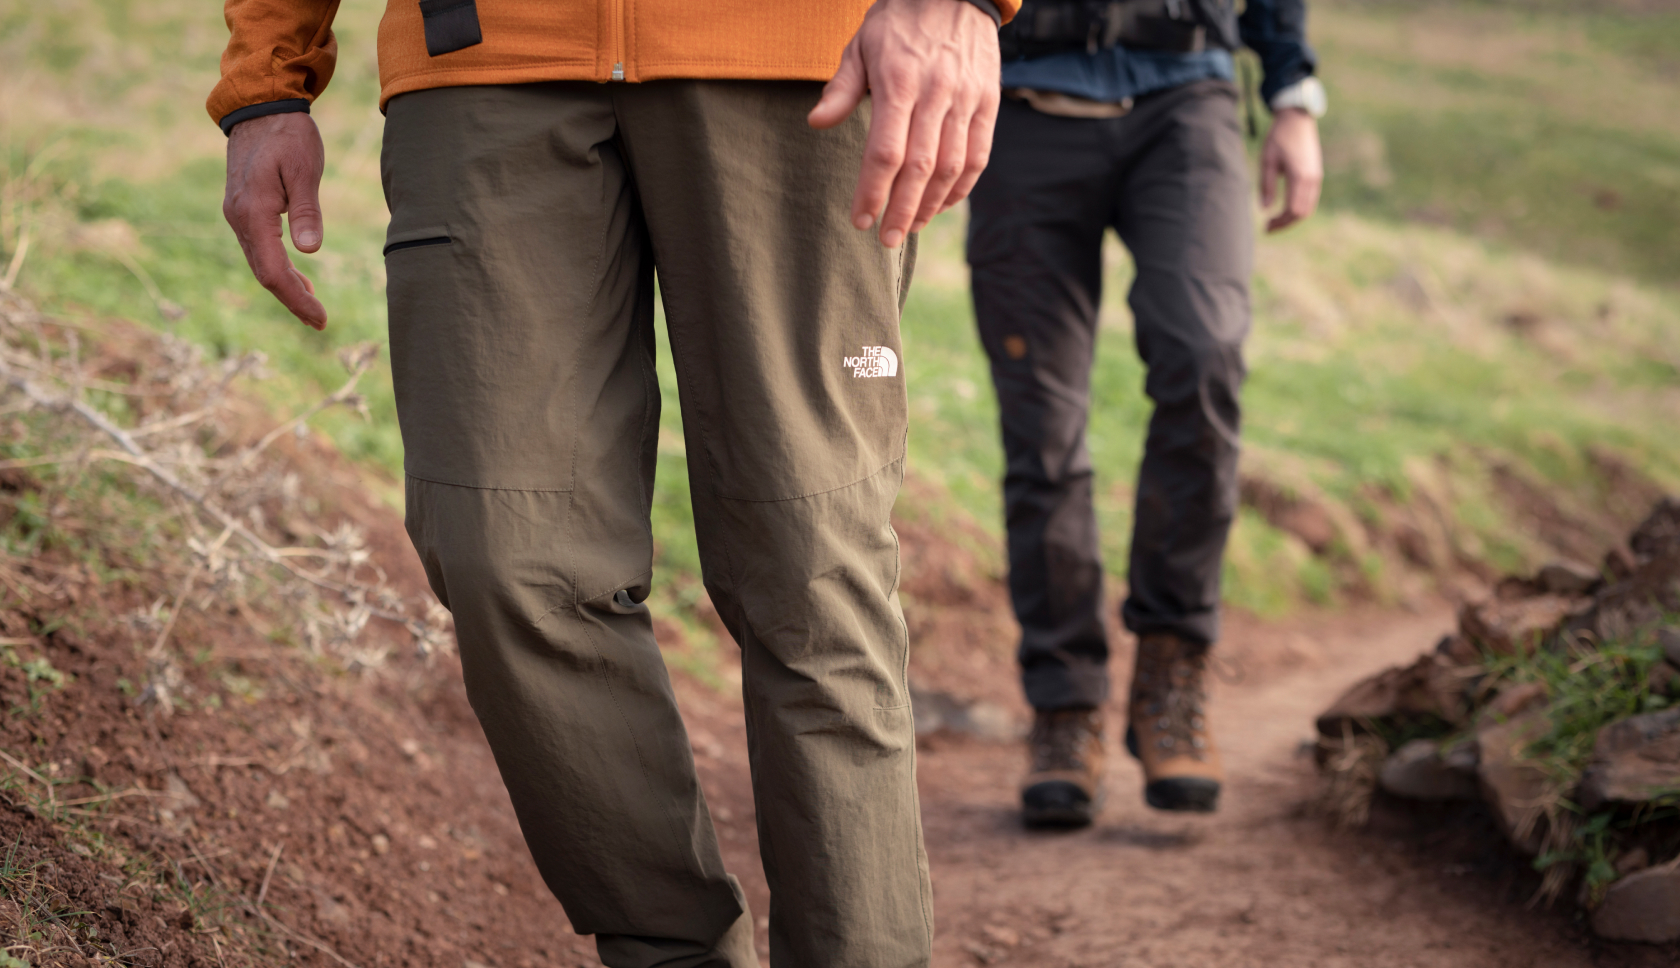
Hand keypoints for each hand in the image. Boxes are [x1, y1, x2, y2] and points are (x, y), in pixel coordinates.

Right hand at [223, 111, 327, 328]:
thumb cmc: (287, 135)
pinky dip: (279, 266)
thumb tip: (310, 250)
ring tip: (313, 305)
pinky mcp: (243, 209)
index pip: (274, 271)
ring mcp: (237, 214)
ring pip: (260, 262)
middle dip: (292, 299)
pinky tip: (299, 275)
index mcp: (253, 213)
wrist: (259, 108)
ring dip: (286, 285)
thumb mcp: (304, 169)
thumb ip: (307, 210)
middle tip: (320, 321)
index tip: (321, 319)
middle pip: (264, 273)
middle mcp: (238, 218)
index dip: (297, 299)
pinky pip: (259, 248)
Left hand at [808, 0, 1000, 247]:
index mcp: (899, 81)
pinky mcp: (988, 102)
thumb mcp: (861, 45)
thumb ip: (841, 88)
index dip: (873, 190)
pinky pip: (978, 155)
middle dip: (902, 210)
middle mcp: (936, 93)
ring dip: (931, 204)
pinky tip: (942, 204)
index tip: (860, 219)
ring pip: (952, 167)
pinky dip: (962, 187)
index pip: (886, 151)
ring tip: (910, 226)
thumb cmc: (900, 20)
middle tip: (886, 238)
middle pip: (920, 167)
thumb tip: (816, 123)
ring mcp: (966, 99)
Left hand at [1259, 108, 1321, 233]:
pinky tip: (1285, 209)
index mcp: (1299, 176)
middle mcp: (1312, 179)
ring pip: (1308, 208)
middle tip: (1268, 227)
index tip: (1265, 227)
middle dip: (1285, 224)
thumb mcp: (1266, 160)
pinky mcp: (1316, 174)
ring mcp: (1316, 177)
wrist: (1297, 119)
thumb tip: (1265, 209)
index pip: (1292, 210)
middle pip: (1302, 213)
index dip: (1279, 222)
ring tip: (1275, 221)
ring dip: (1292, 218)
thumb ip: (1266, 185)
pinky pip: (1310, 199)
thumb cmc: (1279, 137)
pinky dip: (1299, 208)